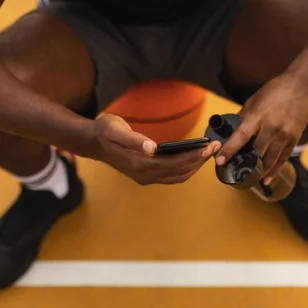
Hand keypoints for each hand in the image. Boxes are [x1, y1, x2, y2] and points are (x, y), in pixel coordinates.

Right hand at [91, 114, 220, 184]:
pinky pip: (171, 176)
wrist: (93, 142)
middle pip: (179, 172)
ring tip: (208, 152)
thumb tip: (152, 148)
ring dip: (194, 167)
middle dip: (199, 161)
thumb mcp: (116, 129)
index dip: (193, 157)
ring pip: (177, 177)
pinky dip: (185, 169)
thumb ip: (134, 139)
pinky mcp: (146, 175)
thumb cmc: (105, 132)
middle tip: (215, 147)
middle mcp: (144, 175)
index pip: (173, 164)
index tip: (208, 147)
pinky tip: (193, 158)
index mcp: (139, 164)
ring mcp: (145, 177)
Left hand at [216, 75, 307, 184]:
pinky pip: (283, 158)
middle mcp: (272, 127)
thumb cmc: (274, 91)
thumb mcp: (253, 101)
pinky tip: (267, 178)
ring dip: (260, 171)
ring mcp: (285, 134)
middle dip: (244, 163)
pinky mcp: (294, 138)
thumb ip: (243, 118)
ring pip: (271, 159)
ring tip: (249, 179)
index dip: (230, 150)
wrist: (301, 86)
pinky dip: (274, 169)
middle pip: (257, 152)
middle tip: (233, 172)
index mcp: (258, 116)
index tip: (220, 161)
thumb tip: (231, 132)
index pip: (241, 136)